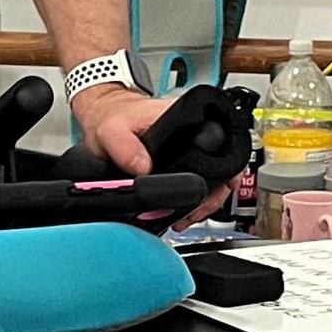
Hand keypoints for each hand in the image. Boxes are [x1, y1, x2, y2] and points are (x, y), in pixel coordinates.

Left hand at [72, 86, 229, 225]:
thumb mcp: (112, 130)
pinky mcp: (183, 158)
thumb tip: (143, 169)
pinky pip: (199, 180)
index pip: (222, 145)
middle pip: (224, 167)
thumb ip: (124, 147)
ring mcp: (191, 145)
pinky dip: (194, 198)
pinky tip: (182, 210)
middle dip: (212, 197)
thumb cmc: (113, 116)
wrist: (107, 113)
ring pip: (214, 178)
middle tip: (193, 214)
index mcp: (186, 117)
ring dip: (204, 200)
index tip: (210, 194)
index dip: (225, 173)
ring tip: (186, 217)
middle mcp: (194, 130)